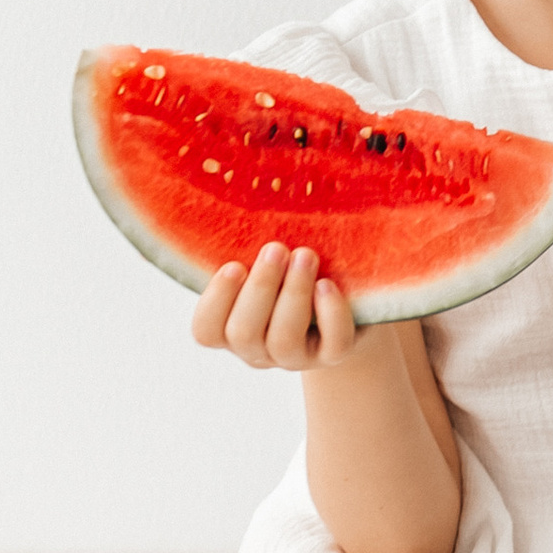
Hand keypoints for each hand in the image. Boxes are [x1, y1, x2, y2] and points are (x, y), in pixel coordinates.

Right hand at [191, 242, 359, 371]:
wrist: (346, 301)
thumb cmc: (292, 269)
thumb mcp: (270, 262)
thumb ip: (250, 249)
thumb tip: (240, 196)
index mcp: (231, 327)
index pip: (206, 330)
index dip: (216, 301)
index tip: (234, 265)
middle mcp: (259, 349)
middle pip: (244, 334)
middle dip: (260, 288)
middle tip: (277, 248)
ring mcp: (296, 356)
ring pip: (284, 340)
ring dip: (294, 294)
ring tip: (306, 255)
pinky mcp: (334, 354)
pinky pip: (332, 344)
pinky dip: (330, 313)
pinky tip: (328, 284)